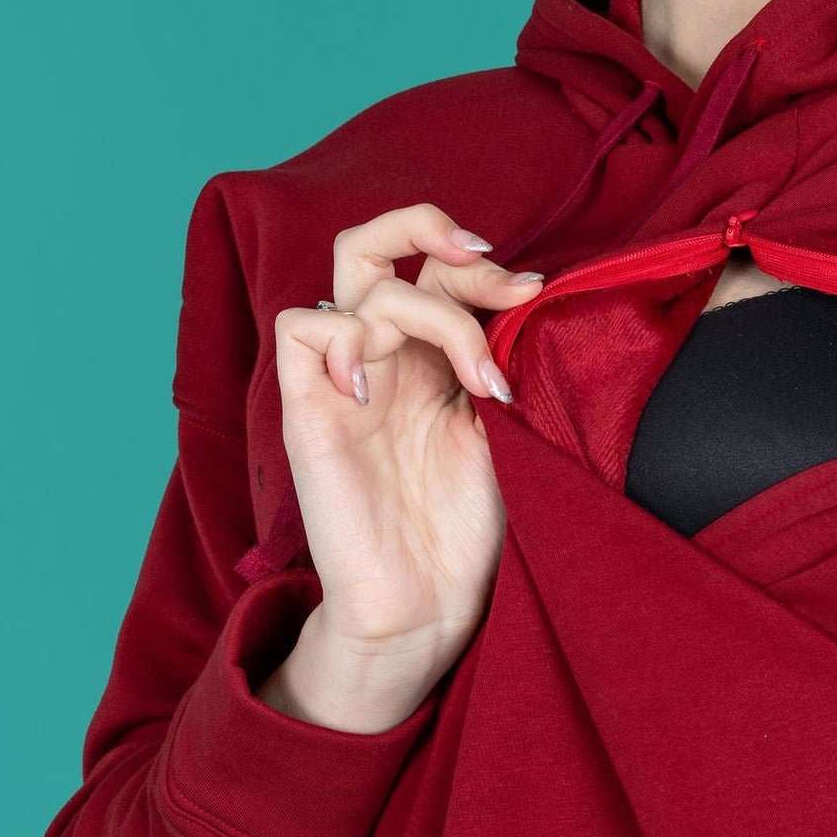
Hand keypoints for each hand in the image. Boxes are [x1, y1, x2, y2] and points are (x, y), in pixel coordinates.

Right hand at [257, 206, 543, 730]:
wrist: (430, 607)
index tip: (537, 293)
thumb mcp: (509, 429)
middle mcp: (385, 358)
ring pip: (357, 279)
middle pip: (376, 243)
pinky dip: (343, 334)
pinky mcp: (308, 412)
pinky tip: (383, 388)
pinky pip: (300, 327)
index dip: (484, 264)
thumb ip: (505, 359)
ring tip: (480, 379)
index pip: (437, 268)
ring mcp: (345, 380)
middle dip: (432, 228)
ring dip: (432, 311)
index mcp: (432, 359)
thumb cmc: (473, 529)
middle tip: (493, 270)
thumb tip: (535, 297)